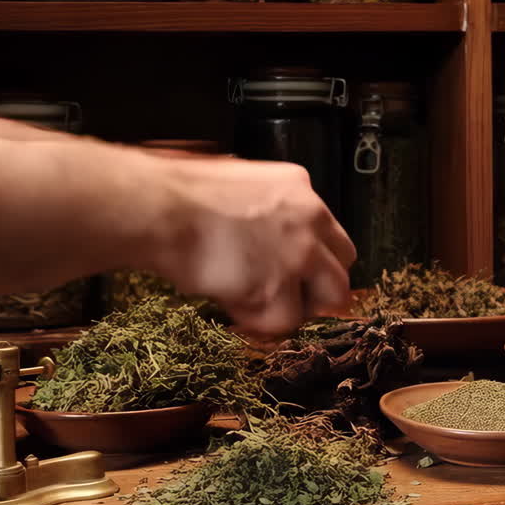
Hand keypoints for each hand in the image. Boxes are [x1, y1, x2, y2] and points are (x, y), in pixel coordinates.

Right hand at [142, 155, 355, 337]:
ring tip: (252, 300)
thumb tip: (265, 232)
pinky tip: (234, 303)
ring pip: (325, 300)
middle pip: (342, 270)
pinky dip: (260, 322)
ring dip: (291, 307)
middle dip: (320, 289)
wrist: (162, 210)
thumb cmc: (181, 194)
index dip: (318, 259)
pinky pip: (284, 321)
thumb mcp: (239, 182)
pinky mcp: (277, 287)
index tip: (302, 272)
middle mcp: (310, 219)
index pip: (332, 232)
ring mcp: (299, 255)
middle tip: (288, 297)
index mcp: (299, 186)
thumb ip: (267, 207)